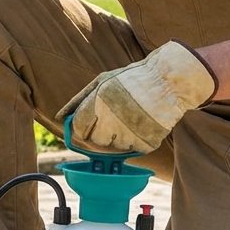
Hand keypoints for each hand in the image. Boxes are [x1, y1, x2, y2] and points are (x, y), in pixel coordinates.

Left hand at [57, 41, 216, 152]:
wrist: (170, 81)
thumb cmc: (133, 79)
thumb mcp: (103, 81)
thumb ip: (78, 100)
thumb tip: (60, 118)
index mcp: (99, 102)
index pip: (79, 129)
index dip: (83, 128)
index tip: (90, 125)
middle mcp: (112, 119)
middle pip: (95, 142)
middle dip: (101, 133)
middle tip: (114, 120)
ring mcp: (131, 132)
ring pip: (115, 148)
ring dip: (120, 137)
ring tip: (132, 118)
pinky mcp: (147, 142)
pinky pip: (134, 150)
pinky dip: (137, 141)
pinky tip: (143, 124)